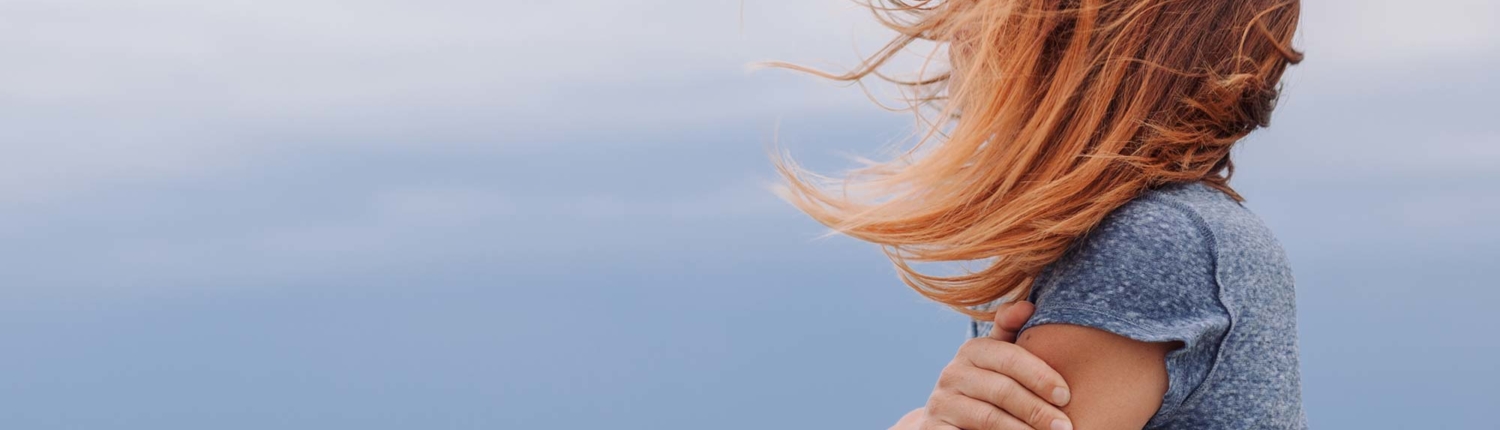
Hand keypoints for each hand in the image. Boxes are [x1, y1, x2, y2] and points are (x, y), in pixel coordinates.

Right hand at [906, 301, 1073, 429]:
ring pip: (989, 417)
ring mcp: (941, 403)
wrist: (946, 422)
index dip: (1040, 375)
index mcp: (972, 351)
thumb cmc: (985, 388)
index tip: (1066, 395)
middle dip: (1037, 408)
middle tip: (1065, 426)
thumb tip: (1029, 306)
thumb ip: (1011, 331)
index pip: (1010, 358)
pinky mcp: (934, 429)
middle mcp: (952, 374)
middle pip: (1002, 389)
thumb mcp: (998, 358)